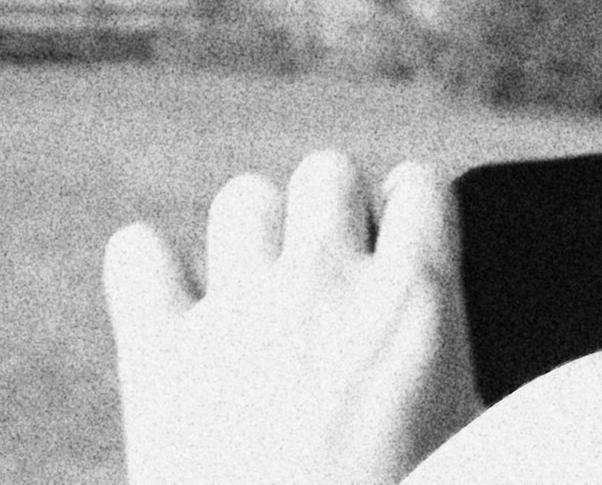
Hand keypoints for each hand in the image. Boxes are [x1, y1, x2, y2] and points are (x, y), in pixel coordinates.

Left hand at [104, 151, 483, 484]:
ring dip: (252, 235)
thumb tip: (446, 327)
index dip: (411, 213)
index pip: (421, 183)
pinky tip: (173, 305)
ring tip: (258, 287)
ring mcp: (237, 313)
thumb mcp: (467, 431)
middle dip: (330, 211)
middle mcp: (326, 284)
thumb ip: (452, 357)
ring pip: (241, 198)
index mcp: (418, 301)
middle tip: (330, 272)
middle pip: (327, 171)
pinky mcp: (156, 356)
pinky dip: (149, 272)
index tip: (402, 249)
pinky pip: (134, 253)